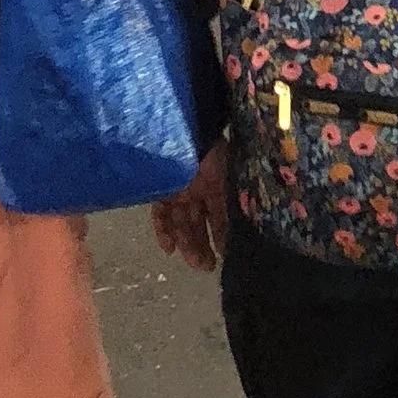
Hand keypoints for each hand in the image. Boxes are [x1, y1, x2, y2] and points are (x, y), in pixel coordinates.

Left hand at [151, 143, 228, 274]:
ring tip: (193, 263)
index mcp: (218, 185)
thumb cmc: (215, 153)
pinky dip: (164, 230)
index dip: (221, 237)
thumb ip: (230, 208)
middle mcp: (198, 189)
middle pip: (198, 222)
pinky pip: (161, 211)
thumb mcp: (229, 184)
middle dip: (202, 246)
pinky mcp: (162, 187)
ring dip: (186, 243)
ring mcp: (179, 189)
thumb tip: (236, 237)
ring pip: (181, 221)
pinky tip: (168, 249)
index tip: (225, 256)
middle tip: (206, 267)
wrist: (192, 131)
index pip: (219, 217)